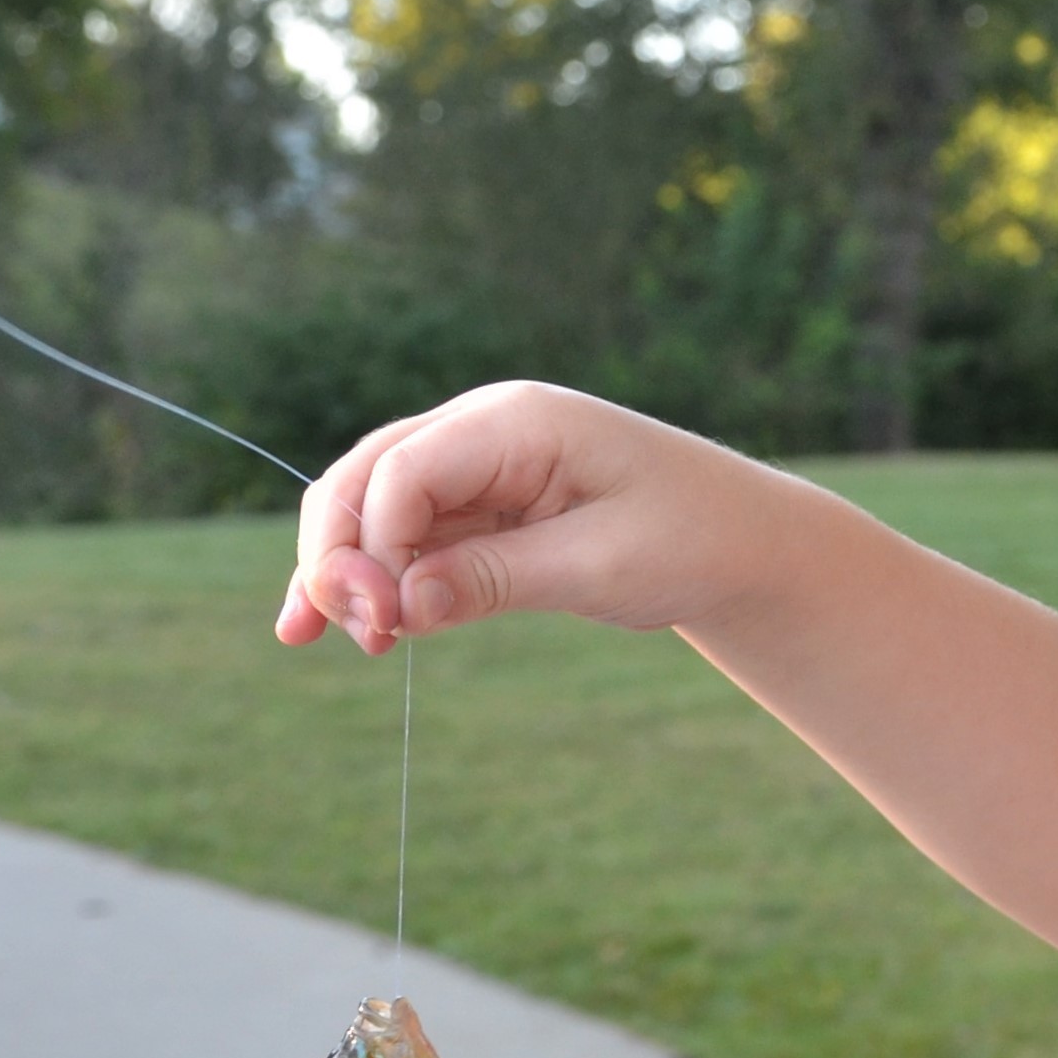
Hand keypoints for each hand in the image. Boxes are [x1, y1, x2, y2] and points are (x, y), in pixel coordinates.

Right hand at [277, 384, 761, 653]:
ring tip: (309, 636)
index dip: (374, 544)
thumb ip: (495, 579)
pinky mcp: (485, 509)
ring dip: (343, 568)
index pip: (406, 469)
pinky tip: (343, 625)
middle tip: (330, 630)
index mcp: (518, 421)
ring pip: (377, 508)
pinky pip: (411, 538)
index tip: (384, 621)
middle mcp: (485, 431)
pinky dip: (379, 578)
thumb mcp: (599, 565)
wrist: (748, 546)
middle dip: (338, 551)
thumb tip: (400, 608)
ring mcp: (479, 468)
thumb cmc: (693, 540)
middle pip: (369, 477)